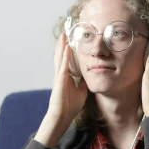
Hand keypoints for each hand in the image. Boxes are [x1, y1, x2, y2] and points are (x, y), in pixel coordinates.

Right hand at [35, 33, 87, 147]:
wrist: (62, 116)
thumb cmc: (70, 106)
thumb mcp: (81, 91)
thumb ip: (83, 83)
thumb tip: (89, 77)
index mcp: (65, 77)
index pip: (66, 60)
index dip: (67, 51)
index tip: (70, 40)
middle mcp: (60, 74)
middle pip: (61, 56)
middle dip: (62, 44)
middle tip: (65, 32)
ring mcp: (59, 77)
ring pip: (60, 58)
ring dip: (62, 46)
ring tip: (63, 35)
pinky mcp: (60, 81)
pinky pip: (63, 66)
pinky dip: (65, 56)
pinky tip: (67, 48)